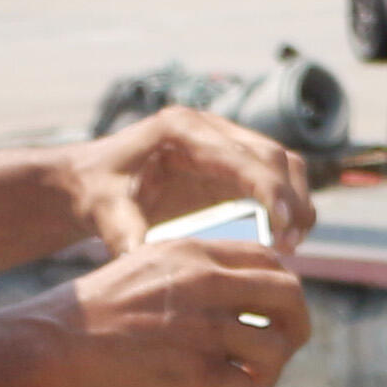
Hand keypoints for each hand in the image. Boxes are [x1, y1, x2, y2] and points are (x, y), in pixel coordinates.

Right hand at [47, 237, 310, 386]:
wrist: (45, 349)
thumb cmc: (86, 320)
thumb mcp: (142, 273)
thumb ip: (189, 280)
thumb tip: (235, 304)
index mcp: (192, 254)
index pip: (269, 260)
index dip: (278, 291)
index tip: (265, 316)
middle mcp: (207, 284)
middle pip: (291, 297)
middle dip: (295, 328)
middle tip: (273, 355)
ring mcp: (205, 327)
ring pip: (276, 350)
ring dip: (260, 377)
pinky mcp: (198, 372)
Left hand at [68, 103, 314, 257]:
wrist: (90, 182)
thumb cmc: (96, 191)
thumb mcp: (103, 210)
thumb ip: (124, 231)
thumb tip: (143, 258)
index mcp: (179, 128)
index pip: (242, 155)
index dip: (270, 189)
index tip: (285, 225)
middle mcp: (209, 129)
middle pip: (273, 155)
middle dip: (291, 198)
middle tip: (291, 244)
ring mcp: (224, 144)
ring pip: (283, 164)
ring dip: (296, 202)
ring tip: (291, 244)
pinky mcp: (232, 166)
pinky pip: (273, 180)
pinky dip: (286, 206)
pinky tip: (281, 238)